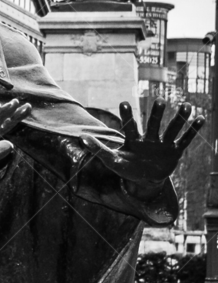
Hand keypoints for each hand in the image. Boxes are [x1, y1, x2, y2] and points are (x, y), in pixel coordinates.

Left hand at [81, 100, 203, 191]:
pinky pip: (185, 140)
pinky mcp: (174, 151)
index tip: (123, 103)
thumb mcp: (111, 161)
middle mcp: (149, 139)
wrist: (144, 181)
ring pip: (171, 129)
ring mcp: (163, 144)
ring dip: (179, 118)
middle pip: (153, 124)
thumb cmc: (126, 168)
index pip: (129, 126)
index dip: (126, 116)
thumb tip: (80, 137)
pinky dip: (192, 130)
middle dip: (156, 114)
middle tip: (160, 102)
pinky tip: (200, 118)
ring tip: (187, 105)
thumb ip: (97, 149)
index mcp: (133, 140)